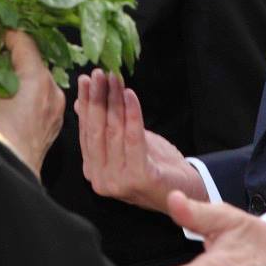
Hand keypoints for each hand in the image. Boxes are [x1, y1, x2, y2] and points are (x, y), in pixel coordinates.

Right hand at [0, 31, 64, 177]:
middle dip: (8, 58)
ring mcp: (55, 108)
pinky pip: (40, 97)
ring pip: (37, 80)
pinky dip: (25, 93)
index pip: (24, 42)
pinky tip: (6, 100)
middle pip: (31, 61)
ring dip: (16, 76)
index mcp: (36, 80)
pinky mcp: (53, 123)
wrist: (9, 177)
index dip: (6, 35)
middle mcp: (51, 90)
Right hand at [78, 69, 203, 211]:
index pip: (85, 131)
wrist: (185, 191)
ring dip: (114, 101)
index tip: (85, 79)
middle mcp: (100, 179)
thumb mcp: (124, 143)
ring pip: (114, 132)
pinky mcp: (138, 178)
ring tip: (115, 79)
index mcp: (93, 170)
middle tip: (99, 74)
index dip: (85, 104)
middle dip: (97, 98)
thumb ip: (103, 127)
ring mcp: (117, 182)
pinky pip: (133, 139)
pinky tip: (130, 95)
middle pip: (96, 130)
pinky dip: (132, 114)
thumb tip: (80, 104)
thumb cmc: (154, 164)